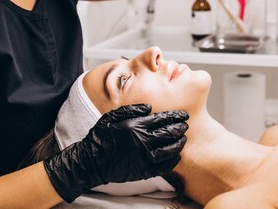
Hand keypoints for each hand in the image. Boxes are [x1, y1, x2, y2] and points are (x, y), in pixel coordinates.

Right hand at [44, 104, 188, 202]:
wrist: (92, 161)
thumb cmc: (101, 136)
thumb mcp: (113, 116)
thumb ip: (132, 109)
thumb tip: (150, 107)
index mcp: (137, 125)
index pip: (163, 119)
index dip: (176, 116)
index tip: (183, 114)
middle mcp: (143, 141)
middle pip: (169, 133)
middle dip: (180, 128)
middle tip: (185, 125)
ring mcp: (145, 157)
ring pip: (170, 149)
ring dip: (179, 143)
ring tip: (183, 139)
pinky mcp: (144, 170)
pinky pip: (164, 166)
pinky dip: (173, 160)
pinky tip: (176, 156)